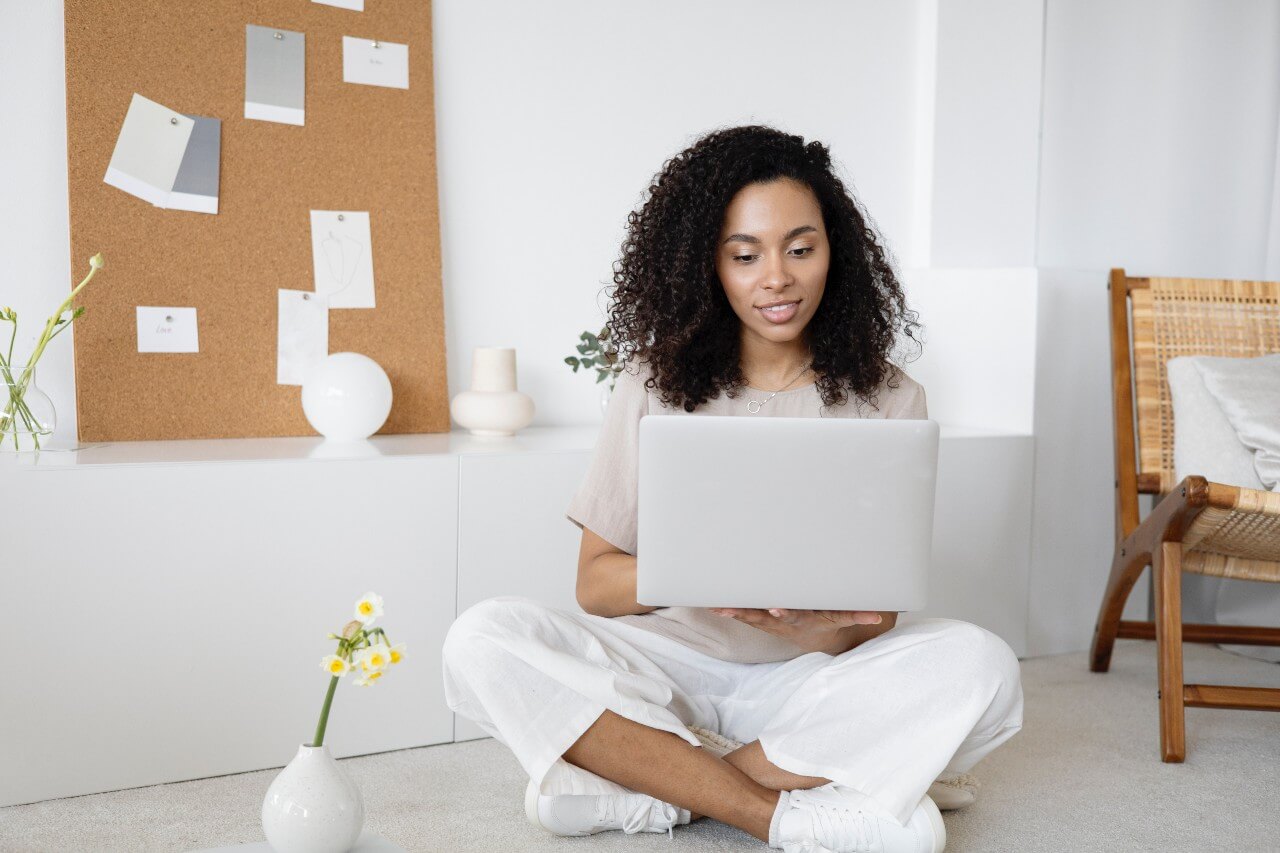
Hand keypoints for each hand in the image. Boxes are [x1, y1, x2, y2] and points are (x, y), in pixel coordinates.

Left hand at [707, 608, 884, 654]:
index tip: (775, 609)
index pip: (793, 616)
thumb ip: (858, 614)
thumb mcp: (844, 617)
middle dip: (747, 613)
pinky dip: (729, 609)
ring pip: (749, 616)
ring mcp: (771, 621)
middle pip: (763, 618)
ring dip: (732, 611)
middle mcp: (783, 622)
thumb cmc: (829, 620)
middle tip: (730, 609)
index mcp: (803, 619)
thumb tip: (878, 614)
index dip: (784, 613)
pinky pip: (743, 614)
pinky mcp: (762, 618)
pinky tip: (711, 602)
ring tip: (715, 606)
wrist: (817, 636)